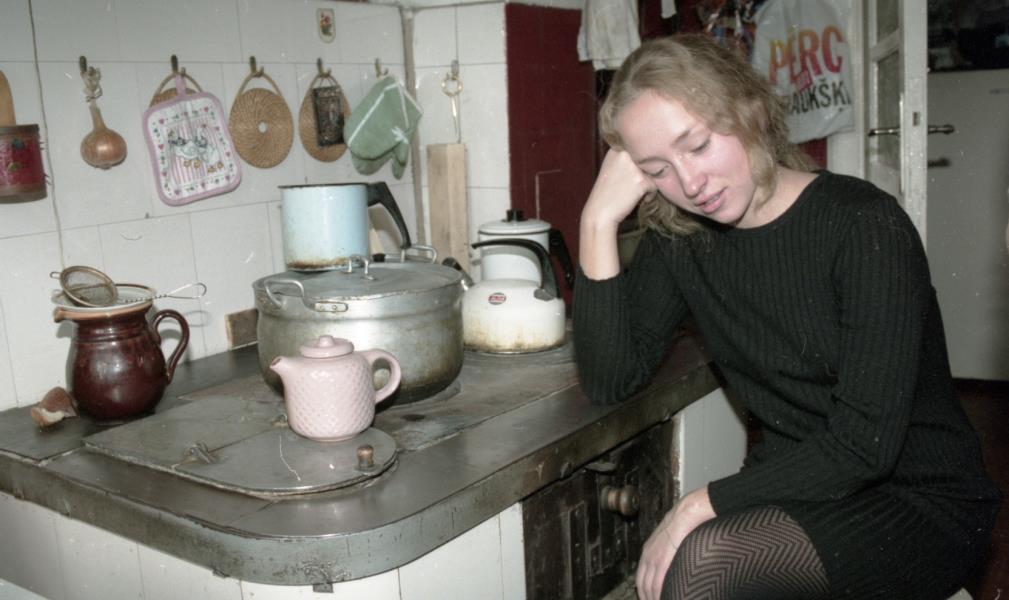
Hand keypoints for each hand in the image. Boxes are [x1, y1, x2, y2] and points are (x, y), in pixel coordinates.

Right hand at [579, 149, 655, 278]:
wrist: (600, 213)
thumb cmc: (606, 194)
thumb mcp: (612, 169)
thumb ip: (627, 160)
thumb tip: (653, 158)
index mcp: (616, 149)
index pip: (638, 152)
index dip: (638, 166)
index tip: (629, 179)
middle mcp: (624, 154)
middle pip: (647, 161)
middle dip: (644, 175)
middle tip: (630, 188)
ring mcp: (633, 167)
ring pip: (653, 173)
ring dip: (647, 185)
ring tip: (633, 194)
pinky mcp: (641, 180)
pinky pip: (655, 186)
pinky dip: (649, 195)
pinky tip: (637, 200)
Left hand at [635, 487, 714, 599]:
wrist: (687, 512)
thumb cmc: (684, 525)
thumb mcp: (670, 540)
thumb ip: (668, 553)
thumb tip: (672, 564)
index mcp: (648, 551)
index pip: (641, 578)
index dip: (644, 592)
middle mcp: (648, 556)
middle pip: (642, 585)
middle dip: (648, 598)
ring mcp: (654, 558)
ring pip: (649, 587)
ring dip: (654, 599)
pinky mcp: (663, 560)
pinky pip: (657, 584)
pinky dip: (660, 595)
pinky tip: (667, 598)